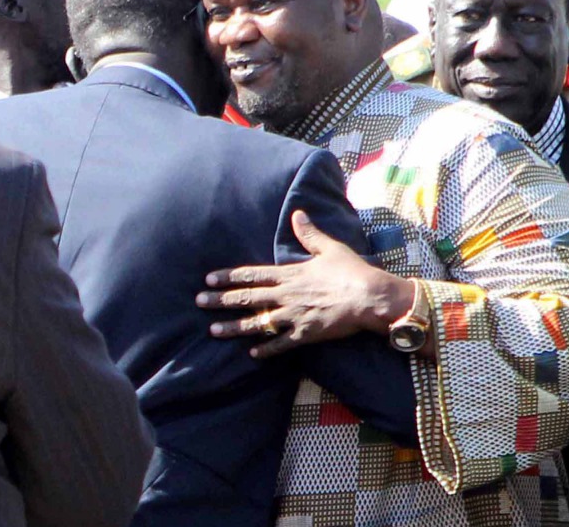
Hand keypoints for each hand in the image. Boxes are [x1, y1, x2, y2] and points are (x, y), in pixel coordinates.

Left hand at [195, 210, 412, 358]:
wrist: (368, 297)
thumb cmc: (351, 270)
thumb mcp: (329, 248)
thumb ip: (310, 233)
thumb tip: (298, 214)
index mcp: (290, 274)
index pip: (252, 275)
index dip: (229, 277)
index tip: (209, 279)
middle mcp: (286, 295)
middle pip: (247, 298)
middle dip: (221, 300)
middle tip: (200, 302)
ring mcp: (293, 316)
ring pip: (257, 323)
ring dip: (234, 327)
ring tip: (214, 330)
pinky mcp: (305, 334)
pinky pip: (281, 344)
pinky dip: (266, 349)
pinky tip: (252, 354)